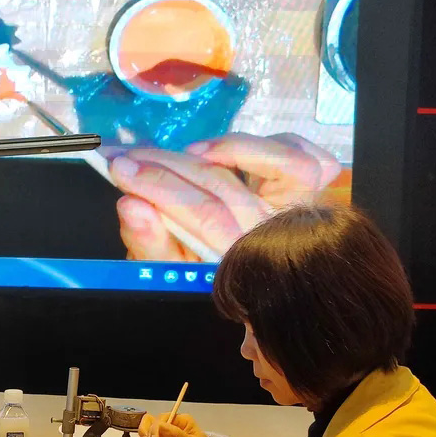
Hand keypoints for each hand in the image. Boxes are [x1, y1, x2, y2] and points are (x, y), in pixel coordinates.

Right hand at [111, 132, 342, 261]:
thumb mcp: (170, 272)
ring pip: (283, 163)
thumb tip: (130, 205)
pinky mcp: (317, 187)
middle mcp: (281, 233)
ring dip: (225, 149)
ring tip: (182, 154)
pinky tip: (225, 151)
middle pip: (226, 186)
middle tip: (127, 157)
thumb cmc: (204, 279)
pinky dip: (268, 144)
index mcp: (246, 261)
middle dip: (169, 166)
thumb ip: (151, 243)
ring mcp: (306, 208)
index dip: (160, 187)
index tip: (118, 169)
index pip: (206, 215)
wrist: (255, 292)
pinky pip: (305, 153)